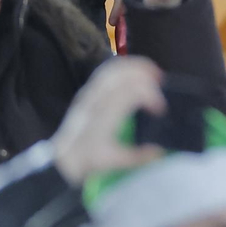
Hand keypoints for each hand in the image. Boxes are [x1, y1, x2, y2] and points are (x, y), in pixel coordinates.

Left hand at [51, 57, 167, 184]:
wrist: (64, 157)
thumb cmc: (89, 158)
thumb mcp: (114, 160)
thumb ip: (139, 156)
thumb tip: (160, 150)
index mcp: (104, 116)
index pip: (130, 94)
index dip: (150, 96)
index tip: (160, 108)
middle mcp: (96, 101)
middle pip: (120, 74)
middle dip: (144, 72)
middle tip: (161, 80)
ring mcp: (90, 94)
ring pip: (112, 69)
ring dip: (135, 66)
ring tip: (151, 72)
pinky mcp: (87, 91)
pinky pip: (106, 71)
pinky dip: (123, 67)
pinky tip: (135, 72)